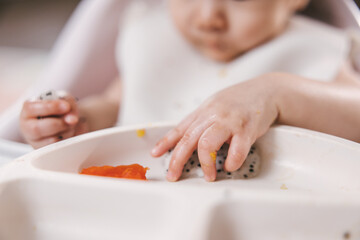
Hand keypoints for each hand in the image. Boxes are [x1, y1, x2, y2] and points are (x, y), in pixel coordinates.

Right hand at [20, 95, 87, 148]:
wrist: (66, 119)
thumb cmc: (61, 108)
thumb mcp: (65, 100)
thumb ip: (69, 106)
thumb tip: (71, 120)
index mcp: (28, 110)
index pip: (31, 108)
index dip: (50, 107)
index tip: (66, 106)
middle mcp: (27, 126)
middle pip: (37, 129)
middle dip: (59, 124)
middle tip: (71, 119)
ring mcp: (35, 141)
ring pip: (50, 140)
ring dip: (67, 132)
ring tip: (71, 124)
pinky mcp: (46, 151)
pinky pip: (59, 148)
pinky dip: (69, 139)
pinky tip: (69, 132)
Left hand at [151, 74, 280, 181]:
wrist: (267, 90)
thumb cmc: (240, 100)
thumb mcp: (215, 105)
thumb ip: (202, 121)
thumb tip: (188, 138)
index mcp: (204, 111)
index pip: (180, 128)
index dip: (166, 142)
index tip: (155, 154)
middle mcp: (213, 115)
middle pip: (189, 139)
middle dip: (177, 160)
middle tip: (173, 175)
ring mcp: (229, 121)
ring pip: (207, 144)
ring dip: (205, 164)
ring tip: (208, 176)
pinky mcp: (247, 129)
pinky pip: (236, 150)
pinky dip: (231, 162)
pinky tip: (229, 166)